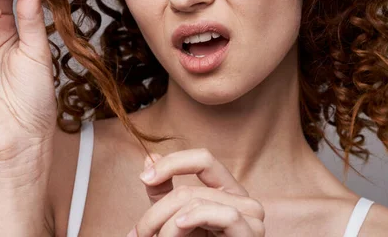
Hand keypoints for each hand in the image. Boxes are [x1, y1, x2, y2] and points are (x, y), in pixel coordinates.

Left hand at [130, 149, 265, 236]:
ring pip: (198, 202)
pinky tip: (179, 226)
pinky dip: (197, 217)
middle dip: (154, 214)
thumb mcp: (175, 221)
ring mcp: (250, 218)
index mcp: (227, 191)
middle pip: (189, 190)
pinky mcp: (250, 234)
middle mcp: (242, 200)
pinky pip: (225, 215)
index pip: (203, 159)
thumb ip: (164, 191)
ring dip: (167, 225)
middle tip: (137, 235)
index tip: (143, 177)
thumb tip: (149, 158)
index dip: (173, 163)